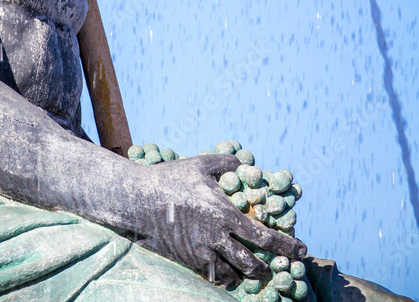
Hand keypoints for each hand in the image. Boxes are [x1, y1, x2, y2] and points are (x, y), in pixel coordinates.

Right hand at [135, 153, 306, 286]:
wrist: (138, 200)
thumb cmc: (171, 178)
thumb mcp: (200, 164)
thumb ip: (226, 163)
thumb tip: (245, 164)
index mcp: (223, 213)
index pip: (262, 236)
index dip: (285, 245)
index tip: (301, 248)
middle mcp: (215, 237)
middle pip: (251, 264)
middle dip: (267, 267)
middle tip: (276, 265)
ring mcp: (201, 252)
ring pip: (233, 274)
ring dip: (246, 274)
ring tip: (253, 270)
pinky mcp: (188, 261)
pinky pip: (213, 276)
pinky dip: (225, 276)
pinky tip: (229, 269)